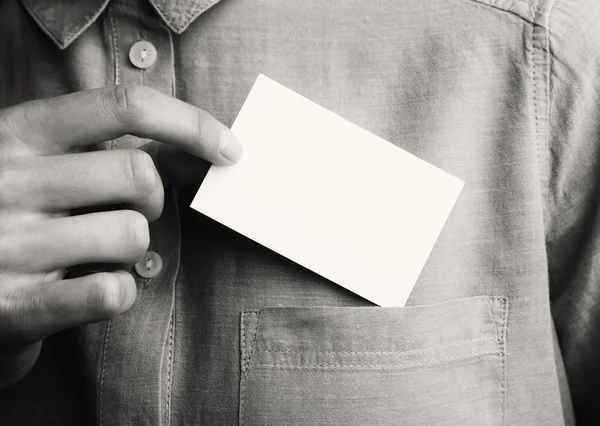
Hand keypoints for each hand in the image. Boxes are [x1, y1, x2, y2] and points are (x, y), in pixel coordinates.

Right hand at [0, 85, 241, 361]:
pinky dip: (119, 293)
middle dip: (151, 200)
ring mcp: (6, 245)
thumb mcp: (50, 166)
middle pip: (138, 175)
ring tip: (92, 254)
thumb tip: (214, 147)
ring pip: (132, 236)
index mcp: (18, 132)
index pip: (123, 106)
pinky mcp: (13, 306)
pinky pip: (112, 293)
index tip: (230, 149)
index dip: (190, 124)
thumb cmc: (21, 216)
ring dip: (131, 251)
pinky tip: (89, 288)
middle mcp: (6, 181)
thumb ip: (120, 153)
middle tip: (125, 213)